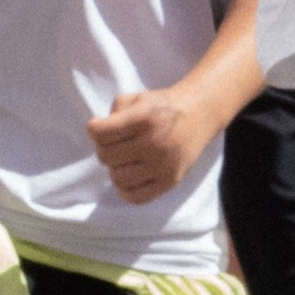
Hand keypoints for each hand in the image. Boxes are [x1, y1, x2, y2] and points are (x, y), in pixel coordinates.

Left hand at [89, 84, 206, 202]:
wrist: (199, 114)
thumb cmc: (163, 106)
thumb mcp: (137, 98)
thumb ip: (114, 112)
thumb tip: (98, 134)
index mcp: (143, 119)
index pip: (100, 133)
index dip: (95, 129)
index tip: (101, 127)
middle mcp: (153, 143)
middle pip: (105, 156)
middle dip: (104, 148)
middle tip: (115, 143)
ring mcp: (162, 165)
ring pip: (117, 178)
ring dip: (115, 167)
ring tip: (125, 158)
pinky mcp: (169, 181)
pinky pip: (135, 196)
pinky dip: (125, 188)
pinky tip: (130, 175)